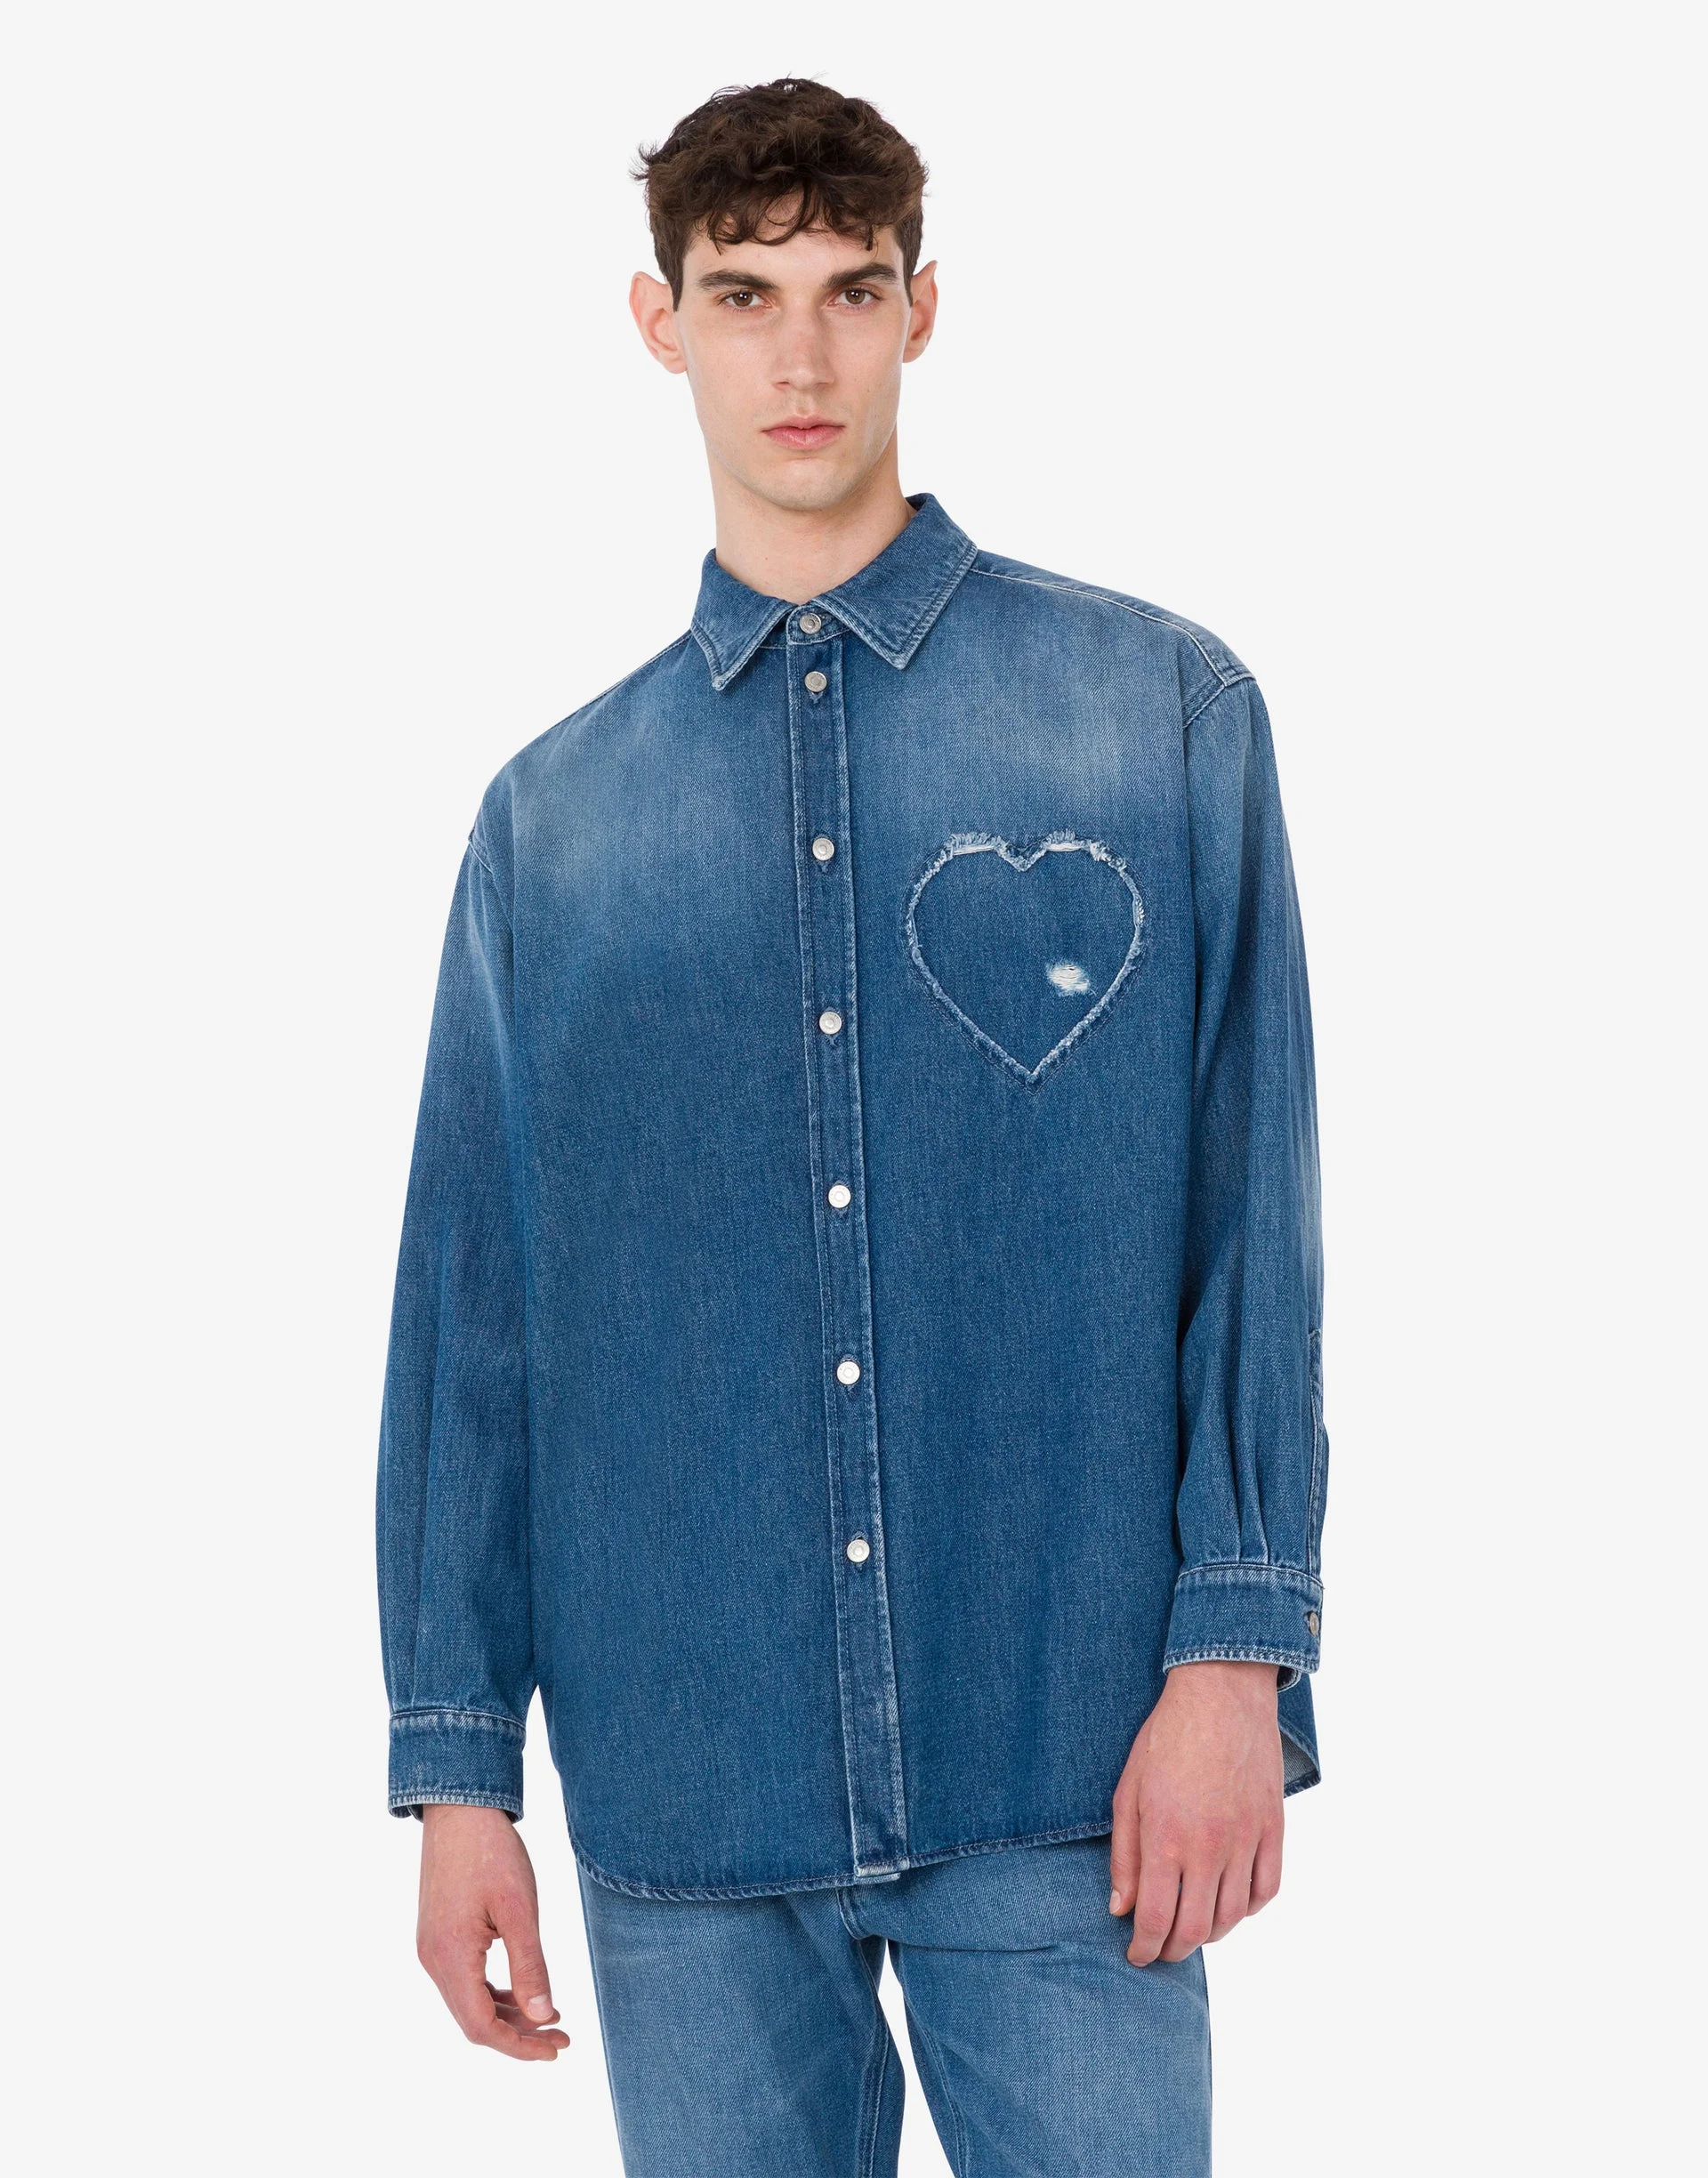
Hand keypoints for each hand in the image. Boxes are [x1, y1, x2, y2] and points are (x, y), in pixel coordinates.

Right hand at [416, 1804, 570, 2059]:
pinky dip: (493, 1992)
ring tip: (549, 2017)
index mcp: (450, 1956)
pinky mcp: (438, 1936)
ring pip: (468, 2002)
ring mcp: (431, 1948)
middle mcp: (433, 1959)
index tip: (555, 2048)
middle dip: (518, 2035)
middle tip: (562, 2037)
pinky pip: (464, 1980)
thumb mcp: (519, 1908)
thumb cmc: (491, 1852)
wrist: (459, 1809)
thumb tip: (542, 2017)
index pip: (481, 2026)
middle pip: (473, 2020)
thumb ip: (530, 1965)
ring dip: (507, 2014)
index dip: (519, 2046)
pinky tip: (522, 1991)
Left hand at [1108, 1661, 1283, 1965]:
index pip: (1156, 1918)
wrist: (1221, 1696)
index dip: (1144, 1948)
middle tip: (1160, 1949)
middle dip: (1174, 1949)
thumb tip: (1121, 1908)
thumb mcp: (1127, 1791)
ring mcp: (1246, 1840)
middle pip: (1195, 1928)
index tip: (1136, 1956)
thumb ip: (1124, 1855)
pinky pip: (1266, 1889)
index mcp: (1166, 1838)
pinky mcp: (1273, 1829)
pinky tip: (1230, 1906)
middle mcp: (1209, 1847)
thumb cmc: (1166, 1739)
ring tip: (1192, 1930)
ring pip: (1233, 1916)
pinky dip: (1248, 1909)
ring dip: (1210, 1934)